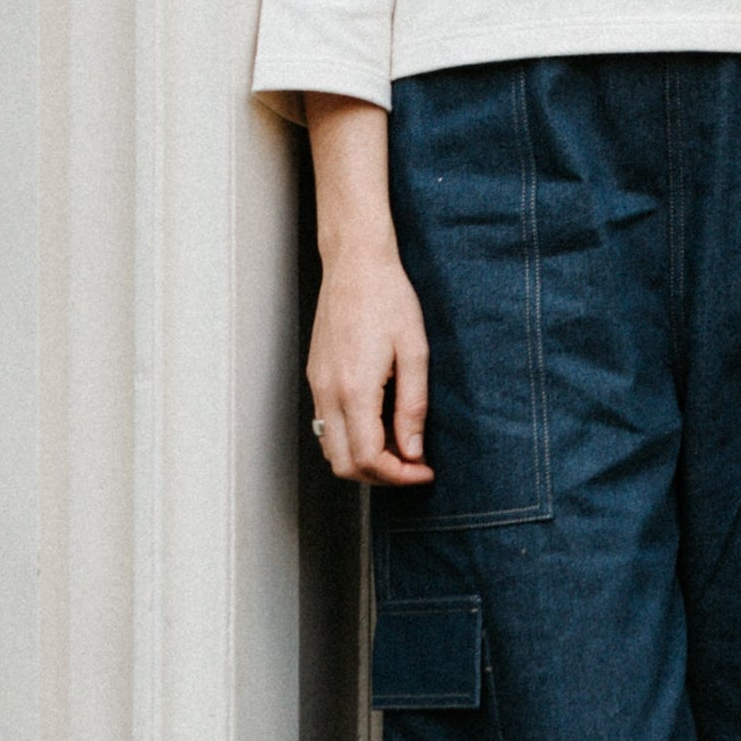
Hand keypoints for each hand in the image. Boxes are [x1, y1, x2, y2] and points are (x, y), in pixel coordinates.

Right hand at [308, 242, 433, 484]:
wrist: (355, 264)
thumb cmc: (389, 299)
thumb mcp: (415, 352)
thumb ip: (413, 407)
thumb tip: (413, 451)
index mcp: (354, 388)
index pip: (368, 458)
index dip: (399, 475)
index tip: (424, 470)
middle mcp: (328, 392)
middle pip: (343, 465)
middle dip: (380, 476)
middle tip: (413, 465)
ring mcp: (316, 385)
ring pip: (330, 449)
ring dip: (363, 460)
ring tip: (398, 446)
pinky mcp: (315, 376)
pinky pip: (326, 425)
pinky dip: (350, 439)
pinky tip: (379, 423)